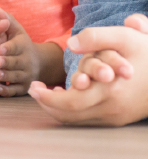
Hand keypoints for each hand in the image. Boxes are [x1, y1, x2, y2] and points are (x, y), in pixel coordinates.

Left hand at [0, 8, 38, 96]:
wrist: (37, 63)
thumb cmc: (20, 43)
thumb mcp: (15, 30)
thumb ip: (6, 20)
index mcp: (24, 46)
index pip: (16, 47)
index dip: (7, 48)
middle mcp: (27, 62)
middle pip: (15, 63)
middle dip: (5, 62)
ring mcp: (26, 76)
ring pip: (14, 77)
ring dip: (5, 76)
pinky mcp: (24, 88)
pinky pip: (15, 90)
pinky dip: (6, 90)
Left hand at [29, 14, 147, 125]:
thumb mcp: (125, 37)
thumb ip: (97, 37)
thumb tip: (71, 43)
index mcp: (111, 91)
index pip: (70, 103)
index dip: (47, 97)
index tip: (33, 86)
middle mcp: (112, 108)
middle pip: (69, 115)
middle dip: (47, 102)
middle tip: (34, 89)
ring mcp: (115, 116)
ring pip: (77, 120)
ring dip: (58, 108)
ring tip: (46, 92)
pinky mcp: (118, 119)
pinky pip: (88, 120)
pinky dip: (72, 111)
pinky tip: (65, 95)